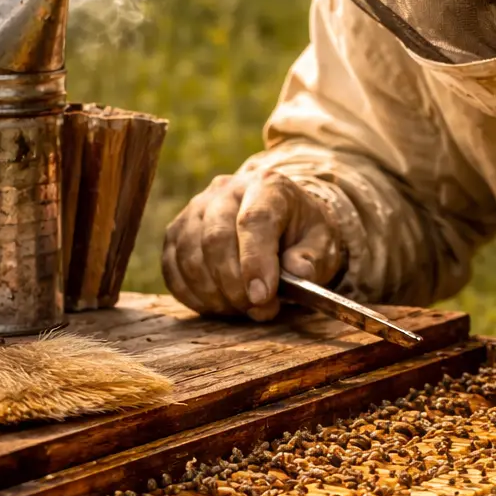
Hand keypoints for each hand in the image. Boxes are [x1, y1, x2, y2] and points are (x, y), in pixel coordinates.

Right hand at [162, 168, 342, 320]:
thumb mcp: (322, 242)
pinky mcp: (177, 231)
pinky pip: (172, 267)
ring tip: (242, 308)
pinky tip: (218, 304)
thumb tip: (297, 272)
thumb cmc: (302, 233)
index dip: (255, 262)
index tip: (262, 297)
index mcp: (267, 186)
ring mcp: (196, 208)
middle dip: (234, 285)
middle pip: (215, 238)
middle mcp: (226, 190)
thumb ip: (312, 258)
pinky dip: (192, 294)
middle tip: (257, 309)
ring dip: (214, 293)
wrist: (279, 218)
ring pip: (189, 255)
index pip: (253, 221)